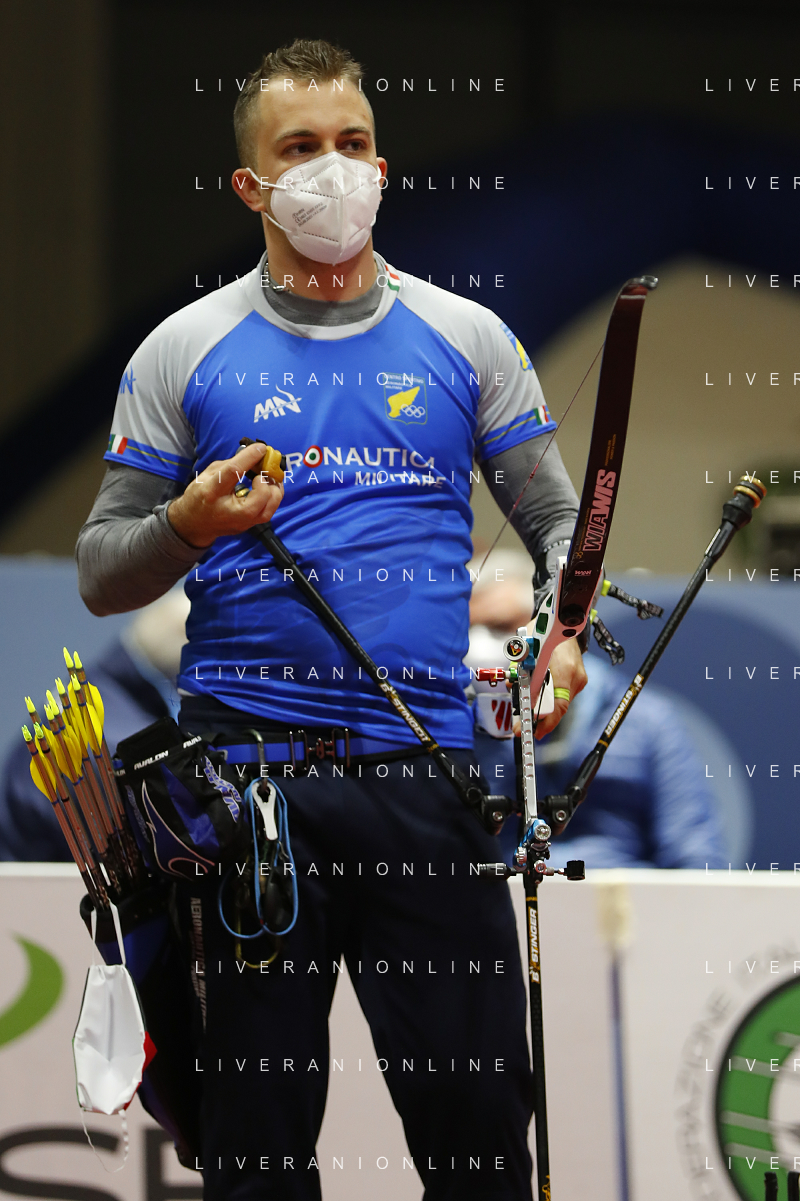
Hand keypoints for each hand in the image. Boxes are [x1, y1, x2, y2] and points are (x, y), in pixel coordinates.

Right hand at [167, 442, 283, 548]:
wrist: (195, 524)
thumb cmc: (199, 495)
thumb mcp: (207, 475)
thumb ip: (229, 464)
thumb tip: (252, 455)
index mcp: (212, 492)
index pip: (234, 472)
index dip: (249, 457)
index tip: (260, 448)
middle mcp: (229, 510)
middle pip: (260, 496)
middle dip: (266, 480)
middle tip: (263, 470)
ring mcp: (242, 522)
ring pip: (269, 508)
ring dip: (273, 489)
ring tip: (267, 478)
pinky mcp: (249, 526)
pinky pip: (268, 511)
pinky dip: (272, 497)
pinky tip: (268, 488)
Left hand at [511, 636, 587, 740]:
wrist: (562, 620)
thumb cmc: (542, 632)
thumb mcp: (526, 650)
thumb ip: (522, 670)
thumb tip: (514, 687)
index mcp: (564, 669)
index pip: (557, 705)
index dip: (544, 722)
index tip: (530, 731)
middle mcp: (575, 676)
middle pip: (557, 707)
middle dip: (538, 717)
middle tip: (520, 725)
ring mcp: (579, 678)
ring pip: (558, 701)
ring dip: (541, 705)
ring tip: (524, 703)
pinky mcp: (578, 679)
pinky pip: (561, 694)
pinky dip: (547, 696)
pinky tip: (536, 693)